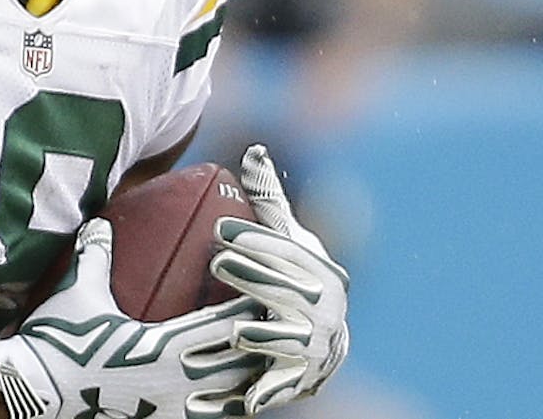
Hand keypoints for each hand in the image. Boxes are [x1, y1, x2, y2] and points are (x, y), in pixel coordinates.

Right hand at [0, 219, 264, 418]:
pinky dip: (221, 410)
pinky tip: (231, 404)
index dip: (251, 313)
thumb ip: (96, 255)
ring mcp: (167, 411)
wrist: (31, 394)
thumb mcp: (78, 293)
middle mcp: (173, 383)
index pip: (223, 326)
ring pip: (228, 403)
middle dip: (262, 349)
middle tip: (282, 331)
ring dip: (248, 385)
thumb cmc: (57, 343)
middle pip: (238, 367)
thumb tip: (100, 222)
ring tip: (267, 370)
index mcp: (162, 346)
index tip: (271, 297)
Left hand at [211, 145, 350, 411]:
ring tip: (235, 330)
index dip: (258, 240)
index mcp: (320, 274)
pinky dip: (261, 394)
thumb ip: (268, 201)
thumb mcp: (287, 242)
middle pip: (288, 291)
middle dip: (257, 276)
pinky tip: (239, 399)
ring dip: (264, 337)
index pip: (288, 253)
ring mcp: (313, 349)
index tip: (222, 229)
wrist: (320, 345)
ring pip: (287, 342)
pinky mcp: (297, 383)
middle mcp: (324, 312)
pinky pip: (277, 388)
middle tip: (218, 261)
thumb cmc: (294, 280)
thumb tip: (253, 148)